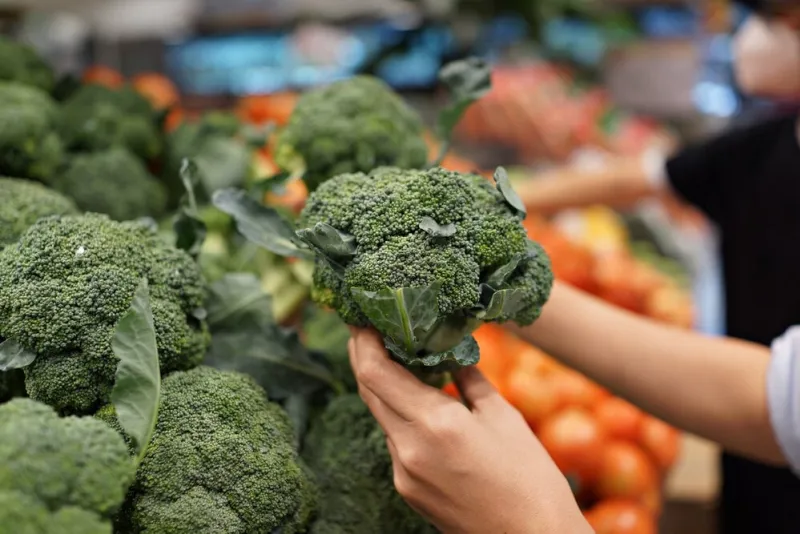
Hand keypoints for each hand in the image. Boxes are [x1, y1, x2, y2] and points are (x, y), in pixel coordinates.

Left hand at [348, 328, 590, 533]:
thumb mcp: (503, 416)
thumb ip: (469, 377)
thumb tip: (452, 349)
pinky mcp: (407, 489)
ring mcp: (403, 473)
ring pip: (382, 416)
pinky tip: (419, 405)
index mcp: (435, 423)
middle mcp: (409, 448)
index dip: (362, 341)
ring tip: (399, 359)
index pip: (375, 373)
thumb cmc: (529, 478)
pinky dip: (401, 416)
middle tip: (370, 328)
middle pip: (368, 391)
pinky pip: (395, 441)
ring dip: (384, 386)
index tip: (363, 317)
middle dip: (364, 357)